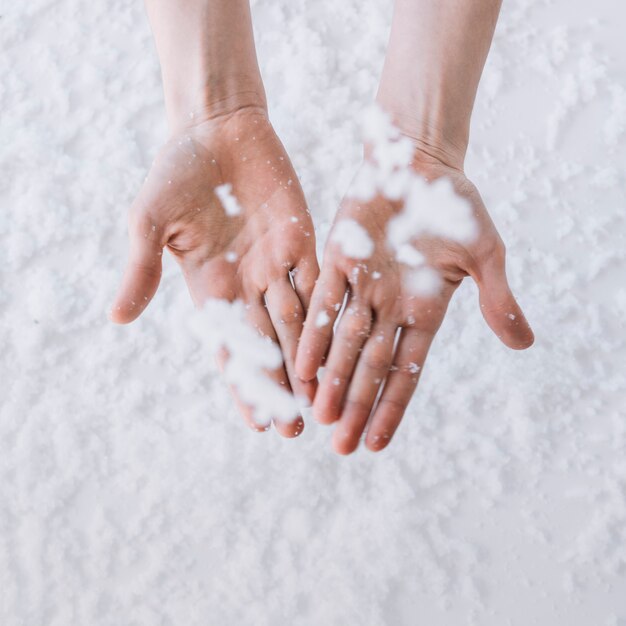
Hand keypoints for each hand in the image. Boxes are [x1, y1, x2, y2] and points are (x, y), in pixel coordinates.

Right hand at [110, 108, 318, 436]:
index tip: (257, 424)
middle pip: (269, 346)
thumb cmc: (178, 171)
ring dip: (310, 361)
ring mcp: (279, 265)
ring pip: (299, 323)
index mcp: (210, 288)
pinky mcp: (305, 241)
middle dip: (282, 387)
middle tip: (297, 429)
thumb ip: (142, 268)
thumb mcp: (151, 220)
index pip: (229, 349)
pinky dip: (329, 313)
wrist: (218, 129)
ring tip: (324, 400)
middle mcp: (248, 285)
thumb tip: (117, 317)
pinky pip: (321, 282)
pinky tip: (342, 344)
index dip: (243, 387)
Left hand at [296, 151, 533, 453]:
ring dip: (332, 379)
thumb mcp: (484, 253)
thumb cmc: (456, 205)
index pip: (406, 371)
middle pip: (369, 367)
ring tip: (319, 417)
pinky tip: (301, 365)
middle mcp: (388, 308)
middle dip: (356, 406)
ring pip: (343, 343)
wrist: (417, 162)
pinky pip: (322, 303)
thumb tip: (525, 343)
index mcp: (424, 312)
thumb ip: (496, 297)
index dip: (391, 407)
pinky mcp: (337, 260)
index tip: (376, 443)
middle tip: (340, 446)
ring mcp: (361, 287)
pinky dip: (313, 333)